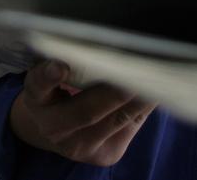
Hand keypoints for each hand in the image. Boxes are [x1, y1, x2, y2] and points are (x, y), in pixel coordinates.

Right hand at [9, 60, 156, 166]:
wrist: (56, 130)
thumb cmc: (61, 90)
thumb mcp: (56, 75)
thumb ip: (74, 62)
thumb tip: (113, 41)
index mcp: (37, 100)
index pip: (38, 87)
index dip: (48, 76)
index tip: (60, 66)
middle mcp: (54, 126)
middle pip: (86, 111)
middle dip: (115, 91)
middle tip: (137, 69)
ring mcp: (78, 146)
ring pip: (115, 121)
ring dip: (140, 99)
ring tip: (158, 78)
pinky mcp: (103, 156)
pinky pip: (130, 128)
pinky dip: (146, 107)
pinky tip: (159, 92)